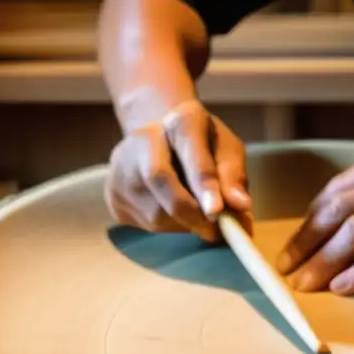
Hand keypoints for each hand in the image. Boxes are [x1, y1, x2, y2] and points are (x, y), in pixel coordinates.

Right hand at [104, 100, 250, 241]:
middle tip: (215, 232)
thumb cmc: (203, 148)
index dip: (203, 183)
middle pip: (161, 180)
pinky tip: (175, 212)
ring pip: (154, 211)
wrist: (161, 140)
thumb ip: (234, 176)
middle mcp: (143, 139)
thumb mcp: (227, 151)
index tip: (216, 211)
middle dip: (192, 213)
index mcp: (181, 121)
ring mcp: (121, 168)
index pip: (190, 151)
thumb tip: (241, 206)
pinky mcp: (112, 194)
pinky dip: (169, 227)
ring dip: (184, 224)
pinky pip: (145, 224)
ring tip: (198, 216)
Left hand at [276, 143, 353, 293]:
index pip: (333, 193)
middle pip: (335, 213)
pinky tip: (341, 287)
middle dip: (305, 244)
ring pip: (352, 234)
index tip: (294, 246)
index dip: (308, 222)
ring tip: (306, 285)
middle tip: (286, 268)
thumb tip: (342, 217)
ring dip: (323, 262)